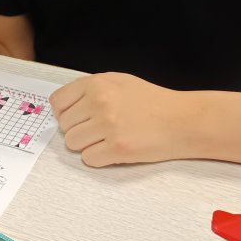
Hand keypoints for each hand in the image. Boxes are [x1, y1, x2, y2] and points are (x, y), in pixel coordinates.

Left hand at [50, 72, 189, 166]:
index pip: (57, 102)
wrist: (182, 120)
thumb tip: (64, 106)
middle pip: (64, 125)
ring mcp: (108, 126)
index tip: (75, 118)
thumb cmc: (151, 101)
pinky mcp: (118, 149)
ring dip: (86, 145)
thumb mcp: (119, 81)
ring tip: (105, 139)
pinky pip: (88, 159)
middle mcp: (99, 102)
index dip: (64, 113)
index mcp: (96, 83)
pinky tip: (113, 150)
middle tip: (98, 129)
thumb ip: (90, 89)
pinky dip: (98, 158)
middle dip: (78, 129)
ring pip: (72, 143)